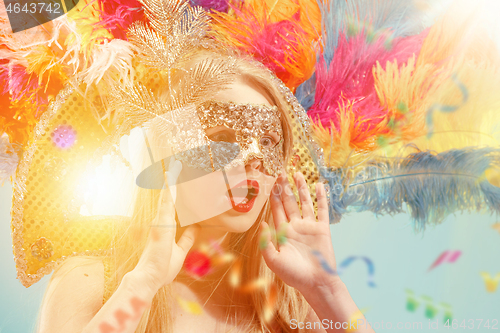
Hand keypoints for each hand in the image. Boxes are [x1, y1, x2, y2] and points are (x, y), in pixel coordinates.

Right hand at [133, 157, 199, 291]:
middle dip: (172, 182)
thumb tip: (194, 228)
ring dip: (171, 180)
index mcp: (165, 228)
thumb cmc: (162, 268)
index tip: (178, 181)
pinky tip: (171, 174)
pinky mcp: (161, 222)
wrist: (149, 278)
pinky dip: (169, 187)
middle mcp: (161, 221)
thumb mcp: (180, 251)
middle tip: (176, 165)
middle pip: (168, 197)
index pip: (172, 206)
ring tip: (175, 164)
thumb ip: (187, 239)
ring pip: (167, 195)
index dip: (175, 194)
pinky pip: (166, 201)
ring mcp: (160, 221)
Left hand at [259, 172, 339, 293]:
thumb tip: (262, 223)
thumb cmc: (293, 275)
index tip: (271, 181)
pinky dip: (321, 197)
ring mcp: (309, 226)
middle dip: (285, 187)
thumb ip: (266, 242)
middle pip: (289, 202)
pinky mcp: (322, 229)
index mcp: (283, 232)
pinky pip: (322, 210)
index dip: (273, 195)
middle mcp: (295, 226)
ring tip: (298, 173)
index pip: (276, 209)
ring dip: (301, 188)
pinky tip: (319, 185)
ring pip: (304, 202)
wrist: (316, 283)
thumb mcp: (273, 260)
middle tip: (282, 172)